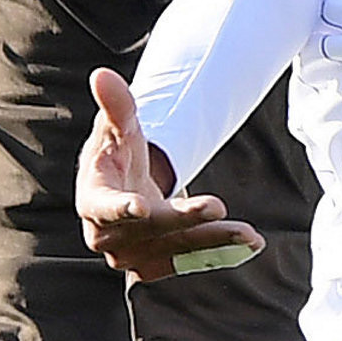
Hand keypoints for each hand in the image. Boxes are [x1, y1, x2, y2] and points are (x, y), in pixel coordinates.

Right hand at [78, 67, 262, 287]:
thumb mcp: (116, 128)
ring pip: (175, 250)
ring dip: (212, 242)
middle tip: (217, 206)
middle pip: (151, 230)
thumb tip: (102, 75)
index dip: (122, 208)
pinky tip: (248, 245)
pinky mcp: (156, 266)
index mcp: (93, 201)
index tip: (142, 207)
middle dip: (185, 220)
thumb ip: (115, 105)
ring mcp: (132, 256)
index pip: (105, 207)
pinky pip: (189, 262)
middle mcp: (108, 236)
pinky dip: (218, 254)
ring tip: (249, 235)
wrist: (119, 191)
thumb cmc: (115, 155)